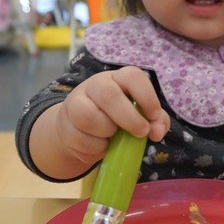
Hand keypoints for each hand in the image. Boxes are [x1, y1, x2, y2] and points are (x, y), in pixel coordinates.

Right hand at [55, 66, 170, 164]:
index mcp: (119, 78)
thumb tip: (157, 132)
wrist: (81, 131)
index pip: (132, 76)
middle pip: (109, 95)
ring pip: (90, 116)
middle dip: (129, 118)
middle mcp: (96, 84)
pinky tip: (101, 144)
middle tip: (141, 133)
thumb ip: (156, 122)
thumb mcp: (140, 117)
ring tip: (114, 136)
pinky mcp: (65, 122)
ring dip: (108, 132)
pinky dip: (97, 147)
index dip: (146, 96)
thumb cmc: (117, 119)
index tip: (153, 116)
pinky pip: (82, 138)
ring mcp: (77, 101)